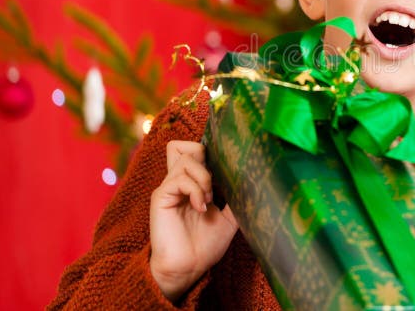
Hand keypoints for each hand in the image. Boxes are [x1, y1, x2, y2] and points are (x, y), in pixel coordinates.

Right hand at [149, 140, 237, 301]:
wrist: (188, 268)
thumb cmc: (205, 245)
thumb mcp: (229, 218)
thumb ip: (236, 198)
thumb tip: (253, 180)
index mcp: (192, 183)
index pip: (196, 150)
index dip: (212, 153)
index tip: (227, 170)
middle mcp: (179, 182)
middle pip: (185, 146)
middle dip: (207, 159)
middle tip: (216, 184)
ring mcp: (169, 188)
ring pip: (186, 159)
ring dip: (204, 177)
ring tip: (209, 200)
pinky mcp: (161, 197)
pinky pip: (179, 179)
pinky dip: (195, 190)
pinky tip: (201, 207)